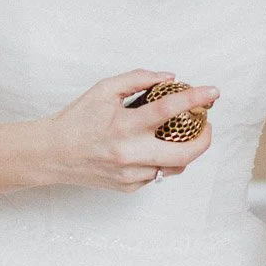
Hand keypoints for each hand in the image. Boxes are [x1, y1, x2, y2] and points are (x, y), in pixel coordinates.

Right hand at [43, 69, 217, 191]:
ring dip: (187, 150)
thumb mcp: (104, 89)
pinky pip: (159, 174)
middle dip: (205, 138)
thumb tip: (170, 78)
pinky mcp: (129, 187)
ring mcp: (131, 174)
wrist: (52, 153)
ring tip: (186, 135)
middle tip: (206, 124)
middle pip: (184, 152)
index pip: (168, 110)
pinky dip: (165, 160)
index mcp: (123, 126)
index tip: (212, 92)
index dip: (194, 98)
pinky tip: (157, 148)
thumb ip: (138, 79)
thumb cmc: (77, 119)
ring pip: (176, 167)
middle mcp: (129, 154)